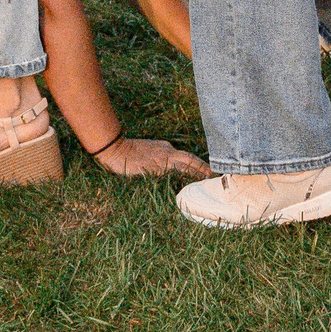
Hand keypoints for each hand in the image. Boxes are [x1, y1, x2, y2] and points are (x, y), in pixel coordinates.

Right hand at [93, 138, 208, 178]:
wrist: (117, 150)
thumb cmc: (129, 151)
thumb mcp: (149, 150)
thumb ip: (160, 155)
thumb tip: (167, 165)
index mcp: (166, 148)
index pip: (185, 156)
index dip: (197, 163)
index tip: (206, 170)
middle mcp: (167, 152)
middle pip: (189, 159)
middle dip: (202, 166)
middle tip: (213, 174)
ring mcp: (163, 159)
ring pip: (185, 165)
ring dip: (197, 171)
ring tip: (207, 178)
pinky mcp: (157, 167)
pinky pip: (175, 173)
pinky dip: (184, 177)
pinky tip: (192, 182)